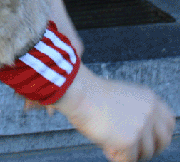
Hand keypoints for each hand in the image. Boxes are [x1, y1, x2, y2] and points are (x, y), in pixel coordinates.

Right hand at [54, 64, 175, 161]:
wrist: (79, 92)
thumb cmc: (93, 94)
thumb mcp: (124, 95)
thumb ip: (138, 110)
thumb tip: (143, 134)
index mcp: (149, 98)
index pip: (169, 123)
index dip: (159, 135)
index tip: (149, 140)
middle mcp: (150, 112)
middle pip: (162, 142)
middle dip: (148, 148)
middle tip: (132, 148)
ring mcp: (141, 127)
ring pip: (145, 154)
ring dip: (128, 152)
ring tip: (111, 141)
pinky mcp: (129, 141)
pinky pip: (128, 160)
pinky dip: (116, 156)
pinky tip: (106, 145)